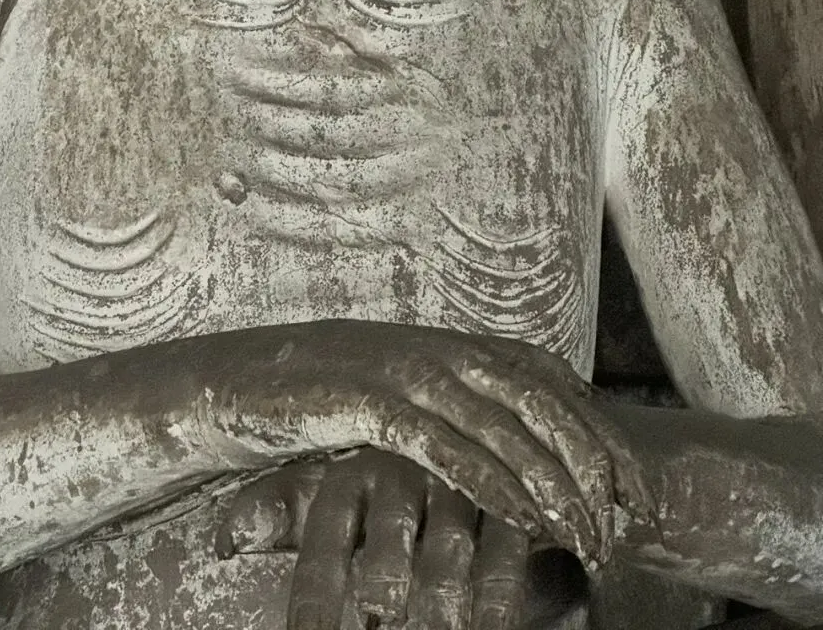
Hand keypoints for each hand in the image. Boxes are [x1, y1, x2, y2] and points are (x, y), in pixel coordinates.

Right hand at [181, 320, 655, 569]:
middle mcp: (439, 347)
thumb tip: (519, 449)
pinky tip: (525, 519)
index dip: (602, 432)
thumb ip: (457, 407)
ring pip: (502, 423)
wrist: (237, 379)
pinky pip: (445, 444)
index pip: (551, 381)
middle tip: (633, 518)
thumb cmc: (325, 396)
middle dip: (596, 460)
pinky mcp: (369, 401)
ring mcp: (405, 370)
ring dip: (553, 481)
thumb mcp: (402, 396)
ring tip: (589, 534)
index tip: (639, 488)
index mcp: (453, 342)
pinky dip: (491, 480)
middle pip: (541, 399)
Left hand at [218, 448, 533, 629]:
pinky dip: (496, 604)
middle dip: (382, 599)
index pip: (325, 537)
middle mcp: (404, 473)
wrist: (482, 431)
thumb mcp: (332, 487)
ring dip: (441, 612)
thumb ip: (280, 509)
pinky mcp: (514, 499)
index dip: (316, 599)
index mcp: (353, 469)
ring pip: (446, 559)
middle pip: (387, 552)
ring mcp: (461, 485)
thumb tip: (224, 539)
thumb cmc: (388, 480)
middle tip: (379, 622)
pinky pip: (503, 556)